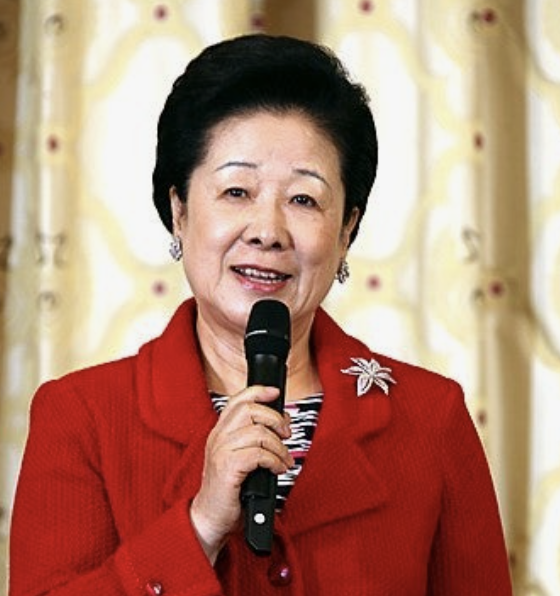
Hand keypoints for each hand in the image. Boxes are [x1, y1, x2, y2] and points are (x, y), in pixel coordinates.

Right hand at [190, 385, 292, 562]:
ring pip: (258, 432)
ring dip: (279, 447)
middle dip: (275, 419)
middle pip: (249, 410)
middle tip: (286, 434)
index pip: (238, 400)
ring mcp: (221, 451)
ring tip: (284, 460)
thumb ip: (258, 438)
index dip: (258, 392)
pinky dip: (274, 461)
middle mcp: (218, 438)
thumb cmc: (229, 491)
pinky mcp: (227, 468)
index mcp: (220, 432)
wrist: (210, 519)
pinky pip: (258, 454)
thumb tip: (283, 421)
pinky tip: (276, 469)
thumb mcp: (243, 458)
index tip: (275, 393)